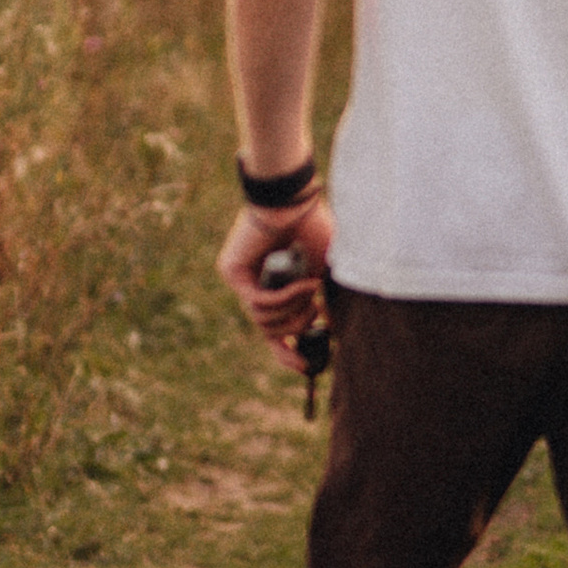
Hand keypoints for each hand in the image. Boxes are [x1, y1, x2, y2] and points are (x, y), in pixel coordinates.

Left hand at [215, 196, 334, 376]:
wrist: (294, 199)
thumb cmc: (314, 226)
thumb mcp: (327, 270)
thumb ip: (327, 297)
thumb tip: (334, 330)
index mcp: (275, 287)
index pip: (274, 331)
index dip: (288, 352)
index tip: (306, 367)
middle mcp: (256, 286)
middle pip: (269, 332)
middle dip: (297, 329)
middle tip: (317, 314)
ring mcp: (242, 280)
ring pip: (263, 321)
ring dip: (293, 312)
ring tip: (312, 292)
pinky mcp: (232, 273)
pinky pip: (259, 303)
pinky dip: (285, 299)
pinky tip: (304, 285)